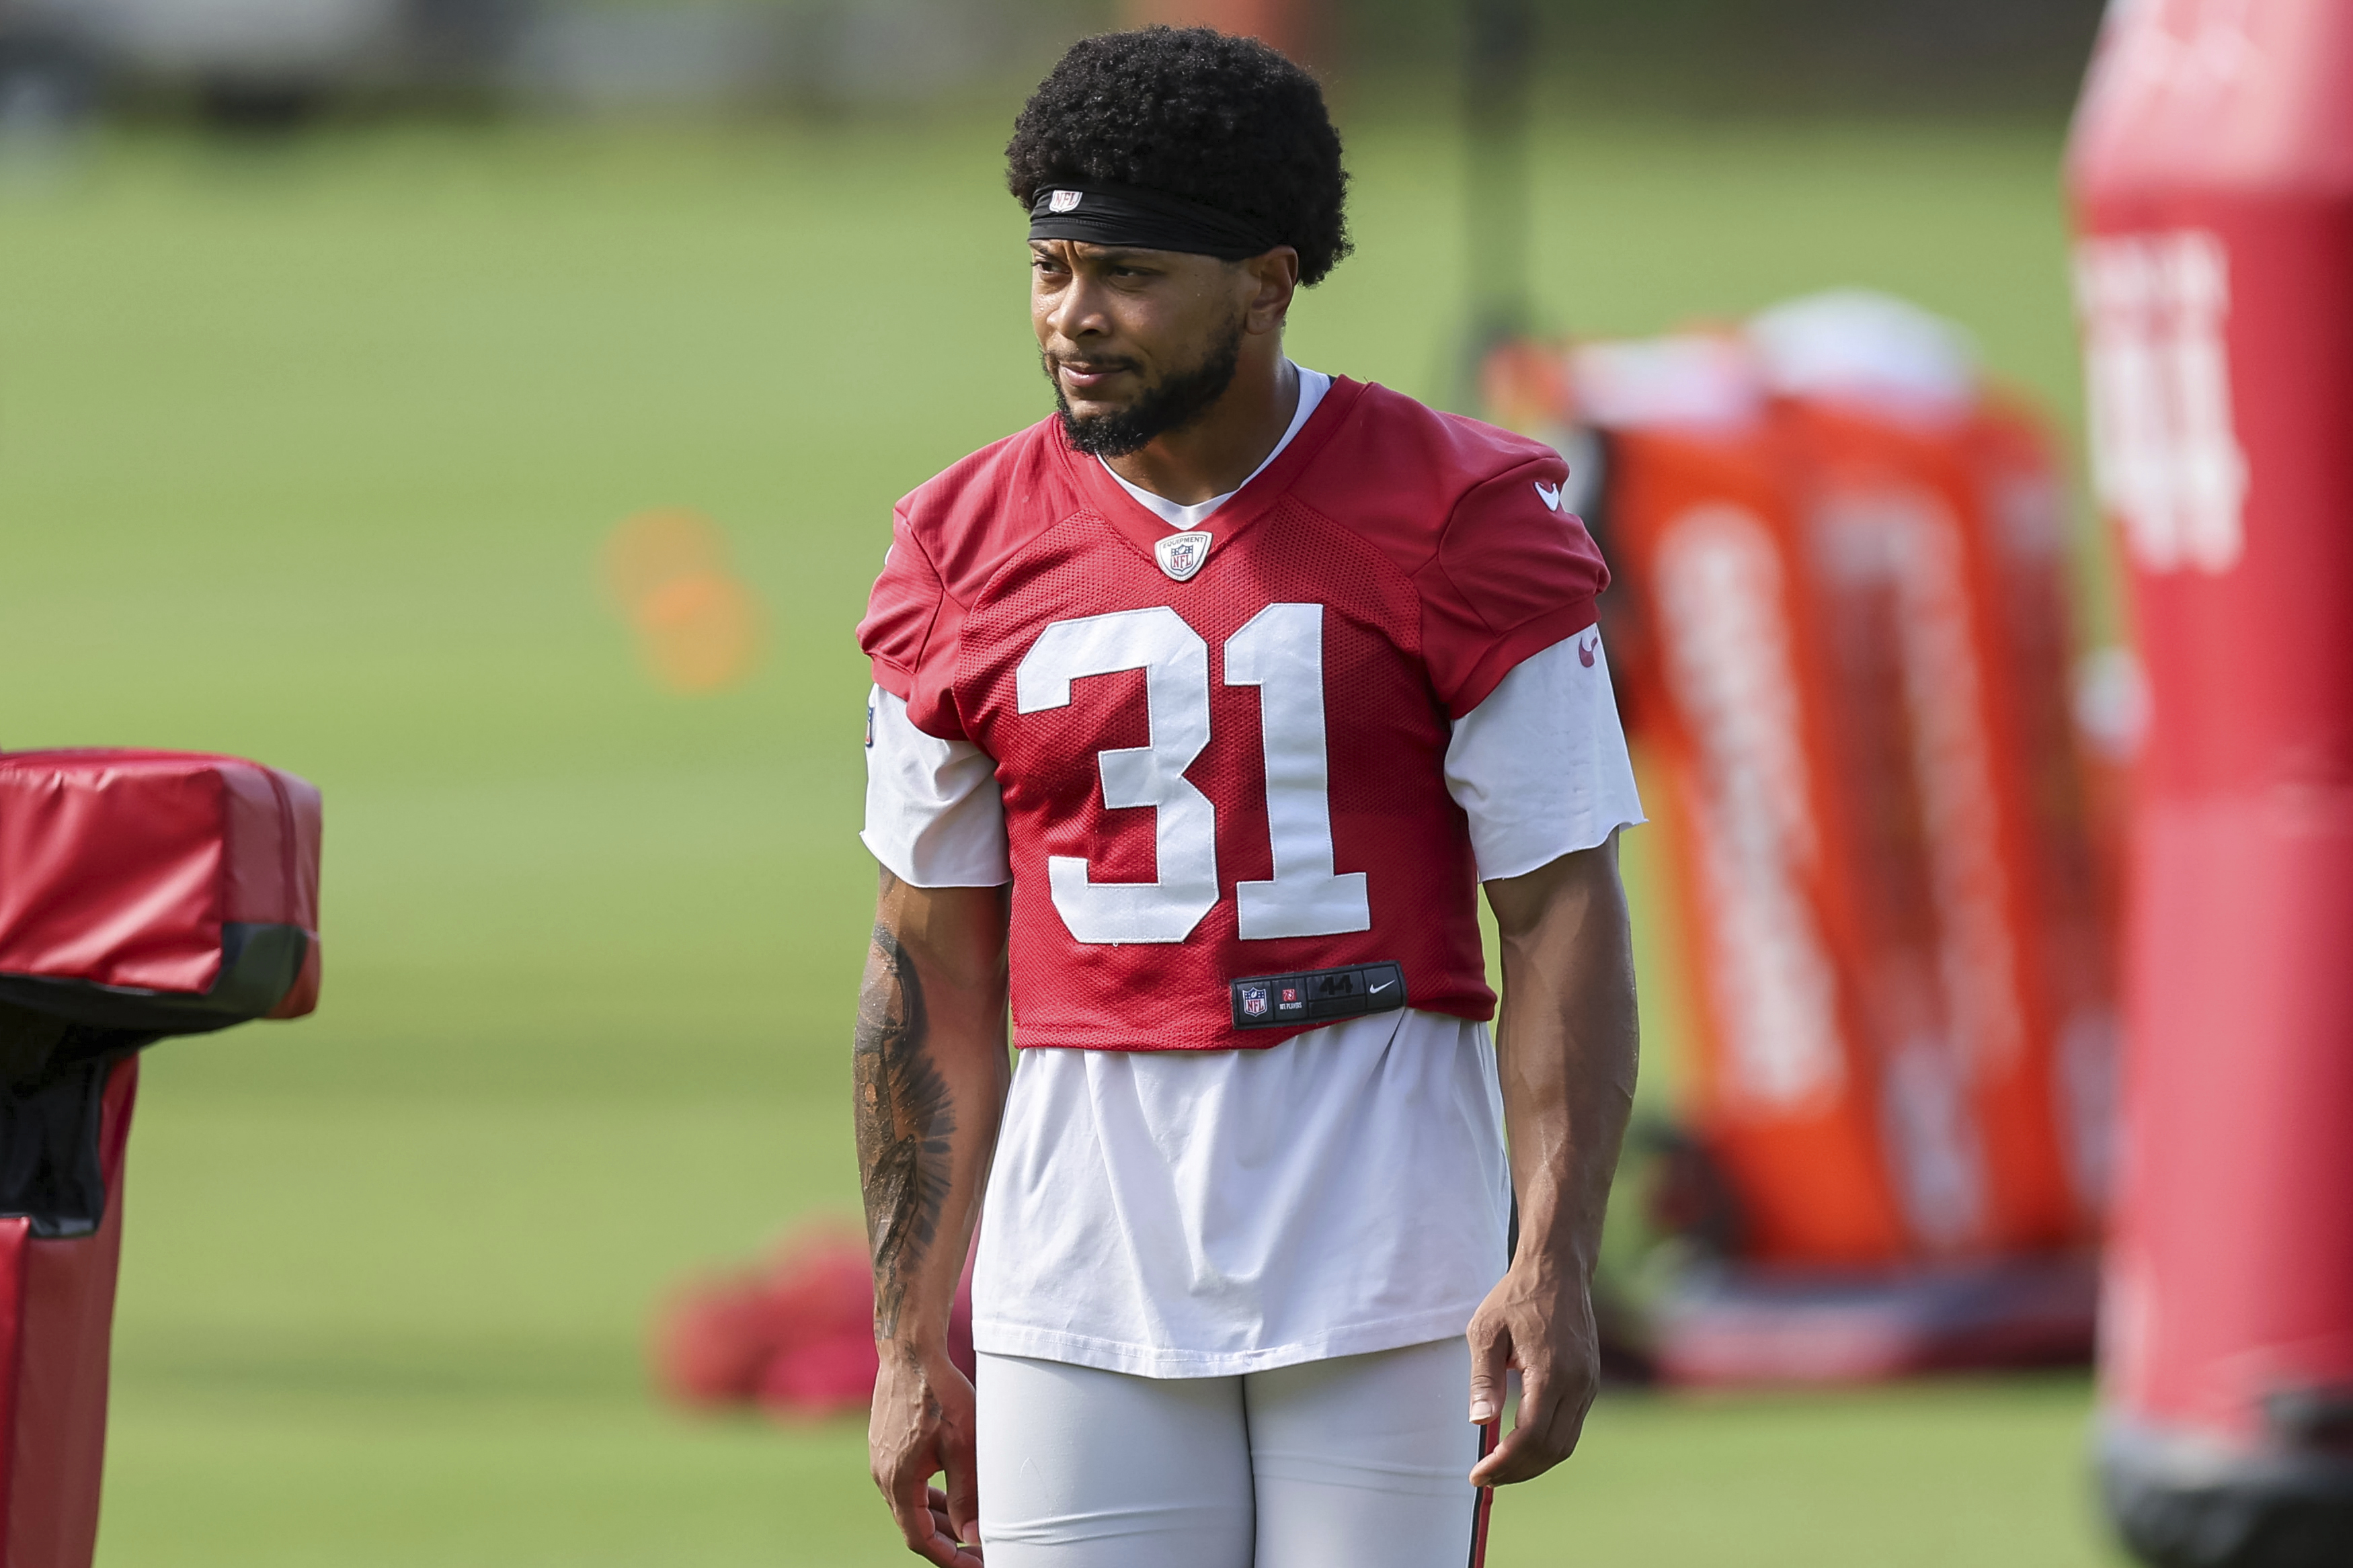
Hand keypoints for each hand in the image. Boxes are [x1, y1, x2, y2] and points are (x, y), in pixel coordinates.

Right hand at [869, 1344, 982, 1565]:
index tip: (974, 1564)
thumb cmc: (941, 1393)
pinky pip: (906, 1483)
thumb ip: (968, 1496)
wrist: (911, 1351)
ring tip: (970, 1527)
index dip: (948, 1558)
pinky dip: (928, 1496)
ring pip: (911, 1504)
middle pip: (914, 1525)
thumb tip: (973, 1536)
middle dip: (947, 1542)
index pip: (920, 1539)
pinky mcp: (886, 1446)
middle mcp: (883, 1475)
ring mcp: (881, 1460)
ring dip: (938, 1519)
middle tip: (978, 1549)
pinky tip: (951, 1494)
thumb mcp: (964, 1447)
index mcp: (899, 1482)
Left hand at [1464, 1263, 1600, 1486]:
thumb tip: (1479, 1423)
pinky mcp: (1590, 1383)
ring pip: (1565, 1444)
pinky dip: (1546, 1445)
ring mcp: (1588, 1384)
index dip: (1504, 1463)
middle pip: (1551, 1449)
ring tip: (1500, 1468)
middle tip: (1484, 1477)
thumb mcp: (1486, 1331)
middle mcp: (1577, 1383)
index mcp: (1552, 1372)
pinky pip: (1571, 1427)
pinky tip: (1520, 1445)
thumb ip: (1484, 1379)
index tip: (1477, 1474)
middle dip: (1516, 1471)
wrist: (1558, 1270)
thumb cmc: (1516, 1297)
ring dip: (1533, 1464)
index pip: (1531, 1436)